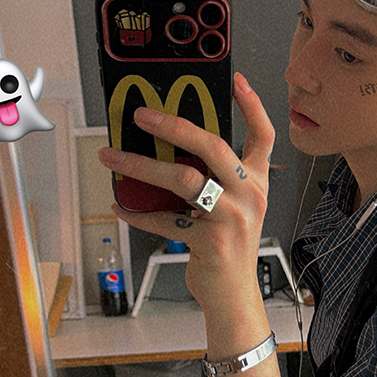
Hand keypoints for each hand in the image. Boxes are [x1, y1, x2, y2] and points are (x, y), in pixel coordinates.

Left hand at [98, 72, 274, 313]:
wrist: (233, 296)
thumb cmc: (228, 250)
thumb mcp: (232, 210)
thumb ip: (213, 182)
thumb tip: (166, 155)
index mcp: (256, 184)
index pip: (263, 137)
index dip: (252, 106)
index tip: (235, 81)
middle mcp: (248, 197)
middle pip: (213, 147)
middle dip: (174, 126)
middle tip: (143, 115)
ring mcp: (231, 219)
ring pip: (183, 180)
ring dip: (141, 166)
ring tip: (113, 157)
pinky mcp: (210, 242)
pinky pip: (165, 220)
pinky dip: (137, 213)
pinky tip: (122, 206)